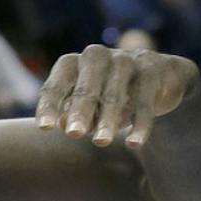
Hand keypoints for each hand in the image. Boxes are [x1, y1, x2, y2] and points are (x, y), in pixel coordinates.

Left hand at [36, 46, 199, 152]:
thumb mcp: (87, 102)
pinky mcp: (151, 71)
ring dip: (108, 118)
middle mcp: (96, 57)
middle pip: (86, 87)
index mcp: (74, 63)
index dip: (50, 105)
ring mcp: (125, 60)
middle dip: (80, 111)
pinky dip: (139, 123)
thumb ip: (72, 112)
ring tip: (101, 142)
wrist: (155, 74)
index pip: (57, 84)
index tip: (44, 128)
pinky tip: (134, 143)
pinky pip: (144, 100)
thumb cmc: (107, 92)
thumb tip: (61, 123)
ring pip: (114, 93)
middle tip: (74, 134)